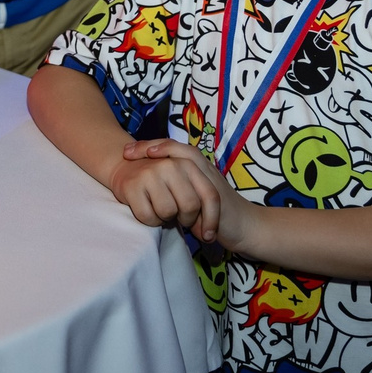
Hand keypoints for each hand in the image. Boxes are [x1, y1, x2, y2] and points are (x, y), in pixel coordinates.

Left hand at [115, 139, 255, 248]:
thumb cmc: (214, 213)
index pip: (171, 149)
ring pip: (191, 163)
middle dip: (152, 148)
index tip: (126, 151)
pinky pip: (205, 194)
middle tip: (129, 152)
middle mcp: (204, 170)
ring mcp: (212, 182)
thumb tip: (145, 192)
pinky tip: (167, 184)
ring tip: (148, 161)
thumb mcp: (188, 199)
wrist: (245, 225)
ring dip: (167, 161)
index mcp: (196, 168)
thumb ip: (172, 192)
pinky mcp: (219, 199)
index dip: (148, 147)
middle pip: (178, 149)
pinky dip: (187, 195)